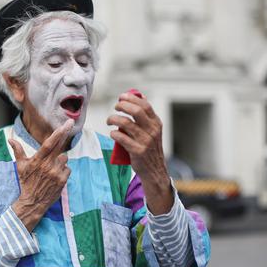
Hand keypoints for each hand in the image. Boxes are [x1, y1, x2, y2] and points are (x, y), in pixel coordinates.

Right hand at [10, 119, 73, 230]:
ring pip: (64, 158)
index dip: (59, 132)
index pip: (49, 143)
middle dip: (65, 135)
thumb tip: (10, 139)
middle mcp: (47, 165)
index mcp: (37, 160)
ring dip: (60, 160)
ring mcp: (56, 173)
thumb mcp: (20, 166)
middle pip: (60, 147)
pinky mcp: (62, 180)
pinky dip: (63, 170)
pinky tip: (55, 176)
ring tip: (51, 168)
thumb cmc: (26, 182)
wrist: (32, 202)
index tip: (67, 123)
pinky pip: (67, 169)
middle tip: (69, 124)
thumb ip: (17, 151)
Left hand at [106, 93, 173, 214]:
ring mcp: (145, 141)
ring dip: (114, 119)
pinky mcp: (137, 151)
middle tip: (115, 107)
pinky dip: (114, 133)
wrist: (154, 171)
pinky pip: (121, 137)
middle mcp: (152, 131)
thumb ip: (146, 116)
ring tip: (109, 120)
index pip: (145, 105)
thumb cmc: (149, 148)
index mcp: (156, 124)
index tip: (122, 97)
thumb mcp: (152, 131)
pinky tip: (112, 133)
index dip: (132, 98)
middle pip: (136, 111)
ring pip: (126, 123)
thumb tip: (139, 96)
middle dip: (122, 106)